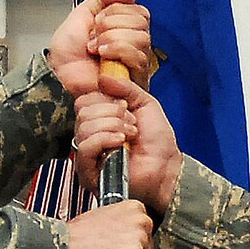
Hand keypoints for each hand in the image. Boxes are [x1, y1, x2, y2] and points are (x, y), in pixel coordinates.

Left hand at [47, 0, 153, 95]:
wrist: (59, 76)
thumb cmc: (67, 54)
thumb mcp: (82, 14)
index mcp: (124, 30)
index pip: (139, 11)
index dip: (118, 10)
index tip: (97, 19)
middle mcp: (133, 45)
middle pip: (142, 21)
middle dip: (112, 23)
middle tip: (94, 34)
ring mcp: (136, 62)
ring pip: (141, 37)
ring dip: (112, 38)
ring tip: (95, 48)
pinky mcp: (136, 78)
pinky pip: (138, 55)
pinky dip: (117, 50)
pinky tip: (102, 56)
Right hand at [73, 74, 181, 214]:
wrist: (167, 169)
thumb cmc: (158, 144)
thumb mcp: (145, 104)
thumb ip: (126, 88)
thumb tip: (103, 77)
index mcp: (99, 121)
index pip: (84, 101)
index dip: (104, 99)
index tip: (125, 107)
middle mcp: (90, 136)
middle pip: (82, 111)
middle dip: (111, 112)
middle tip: (131, 122)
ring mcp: (87, 154)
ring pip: (83, 127)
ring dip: (112, 125)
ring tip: (130, 134)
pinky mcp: (88, 171)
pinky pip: (85, 147)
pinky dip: (105, 138)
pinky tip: (121, 141)